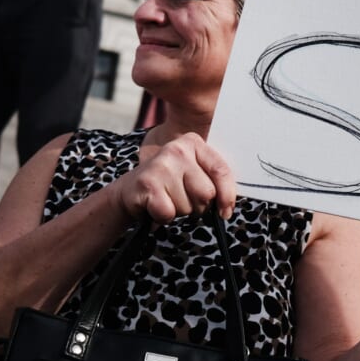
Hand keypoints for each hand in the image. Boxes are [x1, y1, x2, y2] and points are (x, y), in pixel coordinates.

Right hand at [113, 132, 236, 222]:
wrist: (129, 190)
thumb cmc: (168, 185)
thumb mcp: (192, 174)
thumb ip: (213, 180)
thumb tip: (230, 203)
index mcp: (193, 142)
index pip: (221, 170)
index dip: (227, 195)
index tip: (225, 211)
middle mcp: (177, 149)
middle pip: (207, 193)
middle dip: (198, 206)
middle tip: (182, 199)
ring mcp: (162, 165)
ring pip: (189, 206)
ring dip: (179, 211)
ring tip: (166, 200)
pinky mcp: (148, 183)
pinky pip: (169, 213)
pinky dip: (163, 217)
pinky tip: (154, 206)